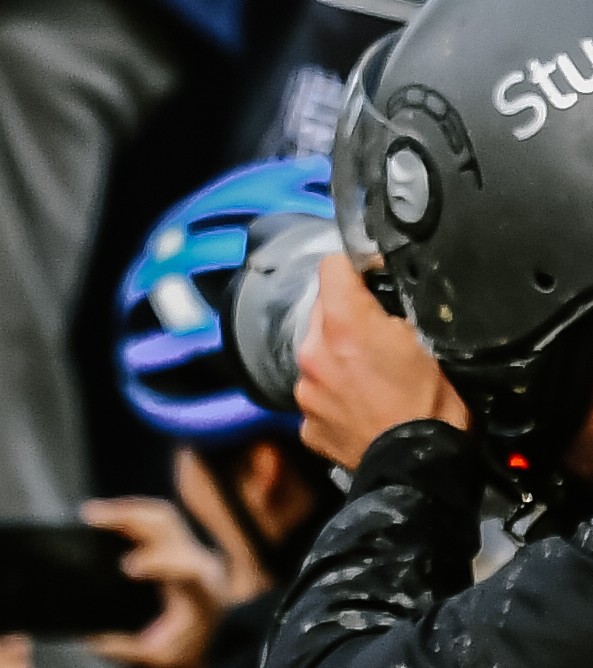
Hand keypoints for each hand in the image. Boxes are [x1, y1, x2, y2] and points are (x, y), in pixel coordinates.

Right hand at [82, 496, 235, 665]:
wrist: (208, 640)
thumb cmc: (185, 646)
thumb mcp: (158, 656)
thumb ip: (126, 649)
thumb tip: (90, 639)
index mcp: (202, 591)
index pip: (187, 568)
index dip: (158, 562)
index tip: (127, 567)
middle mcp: (200, 563)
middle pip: (169, 527)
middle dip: (129, 518)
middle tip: (92, 518)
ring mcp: (191, 548)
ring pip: (161, 515)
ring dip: (125, 509)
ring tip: (93, 513)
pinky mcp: (177, 542)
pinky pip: (154, 517)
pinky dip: (127, 511)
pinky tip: (105, 515)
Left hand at [295, 250, 465, 467]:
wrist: (421, 474)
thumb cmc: (434, 410)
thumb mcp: (431, 345)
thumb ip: (396, 314)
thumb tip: (384, 299)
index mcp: (344, 325)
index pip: (333, 267)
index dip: (356, 268)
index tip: (371, 277)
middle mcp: (313, 352)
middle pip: (324, 313)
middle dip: (349, 319)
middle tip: (381, 339)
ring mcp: (306, 389)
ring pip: (318, 356)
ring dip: (339, 359)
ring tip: (375, 381)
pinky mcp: (306, 422)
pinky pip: (318, 395)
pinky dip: (336, 396)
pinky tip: (364, 408)